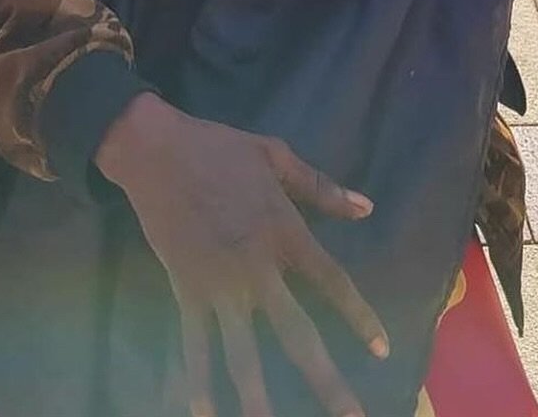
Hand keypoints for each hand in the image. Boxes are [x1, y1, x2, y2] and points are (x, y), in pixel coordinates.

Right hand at [95, 94, 386, 416]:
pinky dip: (198, 380)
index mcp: (284, 230)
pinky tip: (203, 413)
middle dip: (326, 380)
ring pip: (245, 353)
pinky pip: (194, 343)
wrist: (156, 149)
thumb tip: (367, 208)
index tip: (381, 350)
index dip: (359, 317)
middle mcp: (258, 267)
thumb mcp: (275, 156)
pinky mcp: (186, 290)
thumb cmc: (218, 148)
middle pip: (299, 333)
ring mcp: (220, 285)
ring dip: (259, 397)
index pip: (332, 281)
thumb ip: (321, 187)